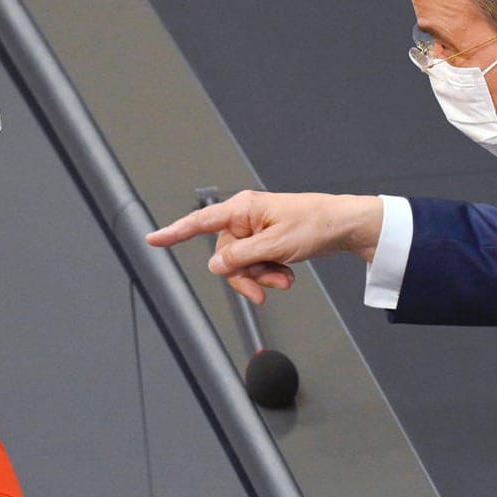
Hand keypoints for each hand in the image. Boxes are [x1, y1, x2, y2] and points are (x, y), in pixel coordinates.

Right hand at [145, 190, 384, 303]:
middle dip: (245, 274)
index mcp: (243, 209)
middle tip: (267, 286)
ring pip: (242, 264)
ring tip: (284, 279)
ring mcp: (257, 230)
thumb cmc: (315, 225)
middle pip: (225, 255)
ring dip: (261, 276)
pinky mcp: (268, 240)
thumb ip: (240, 257)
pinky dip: (269, 273)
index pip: (200, 222)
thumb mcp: (275, 246)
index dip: (174, 232)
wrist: (344, 227)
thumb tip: (215, 265)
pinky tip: (286, 275)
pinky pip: (257, 263)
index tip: (152, 239)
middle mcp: (246, 218)